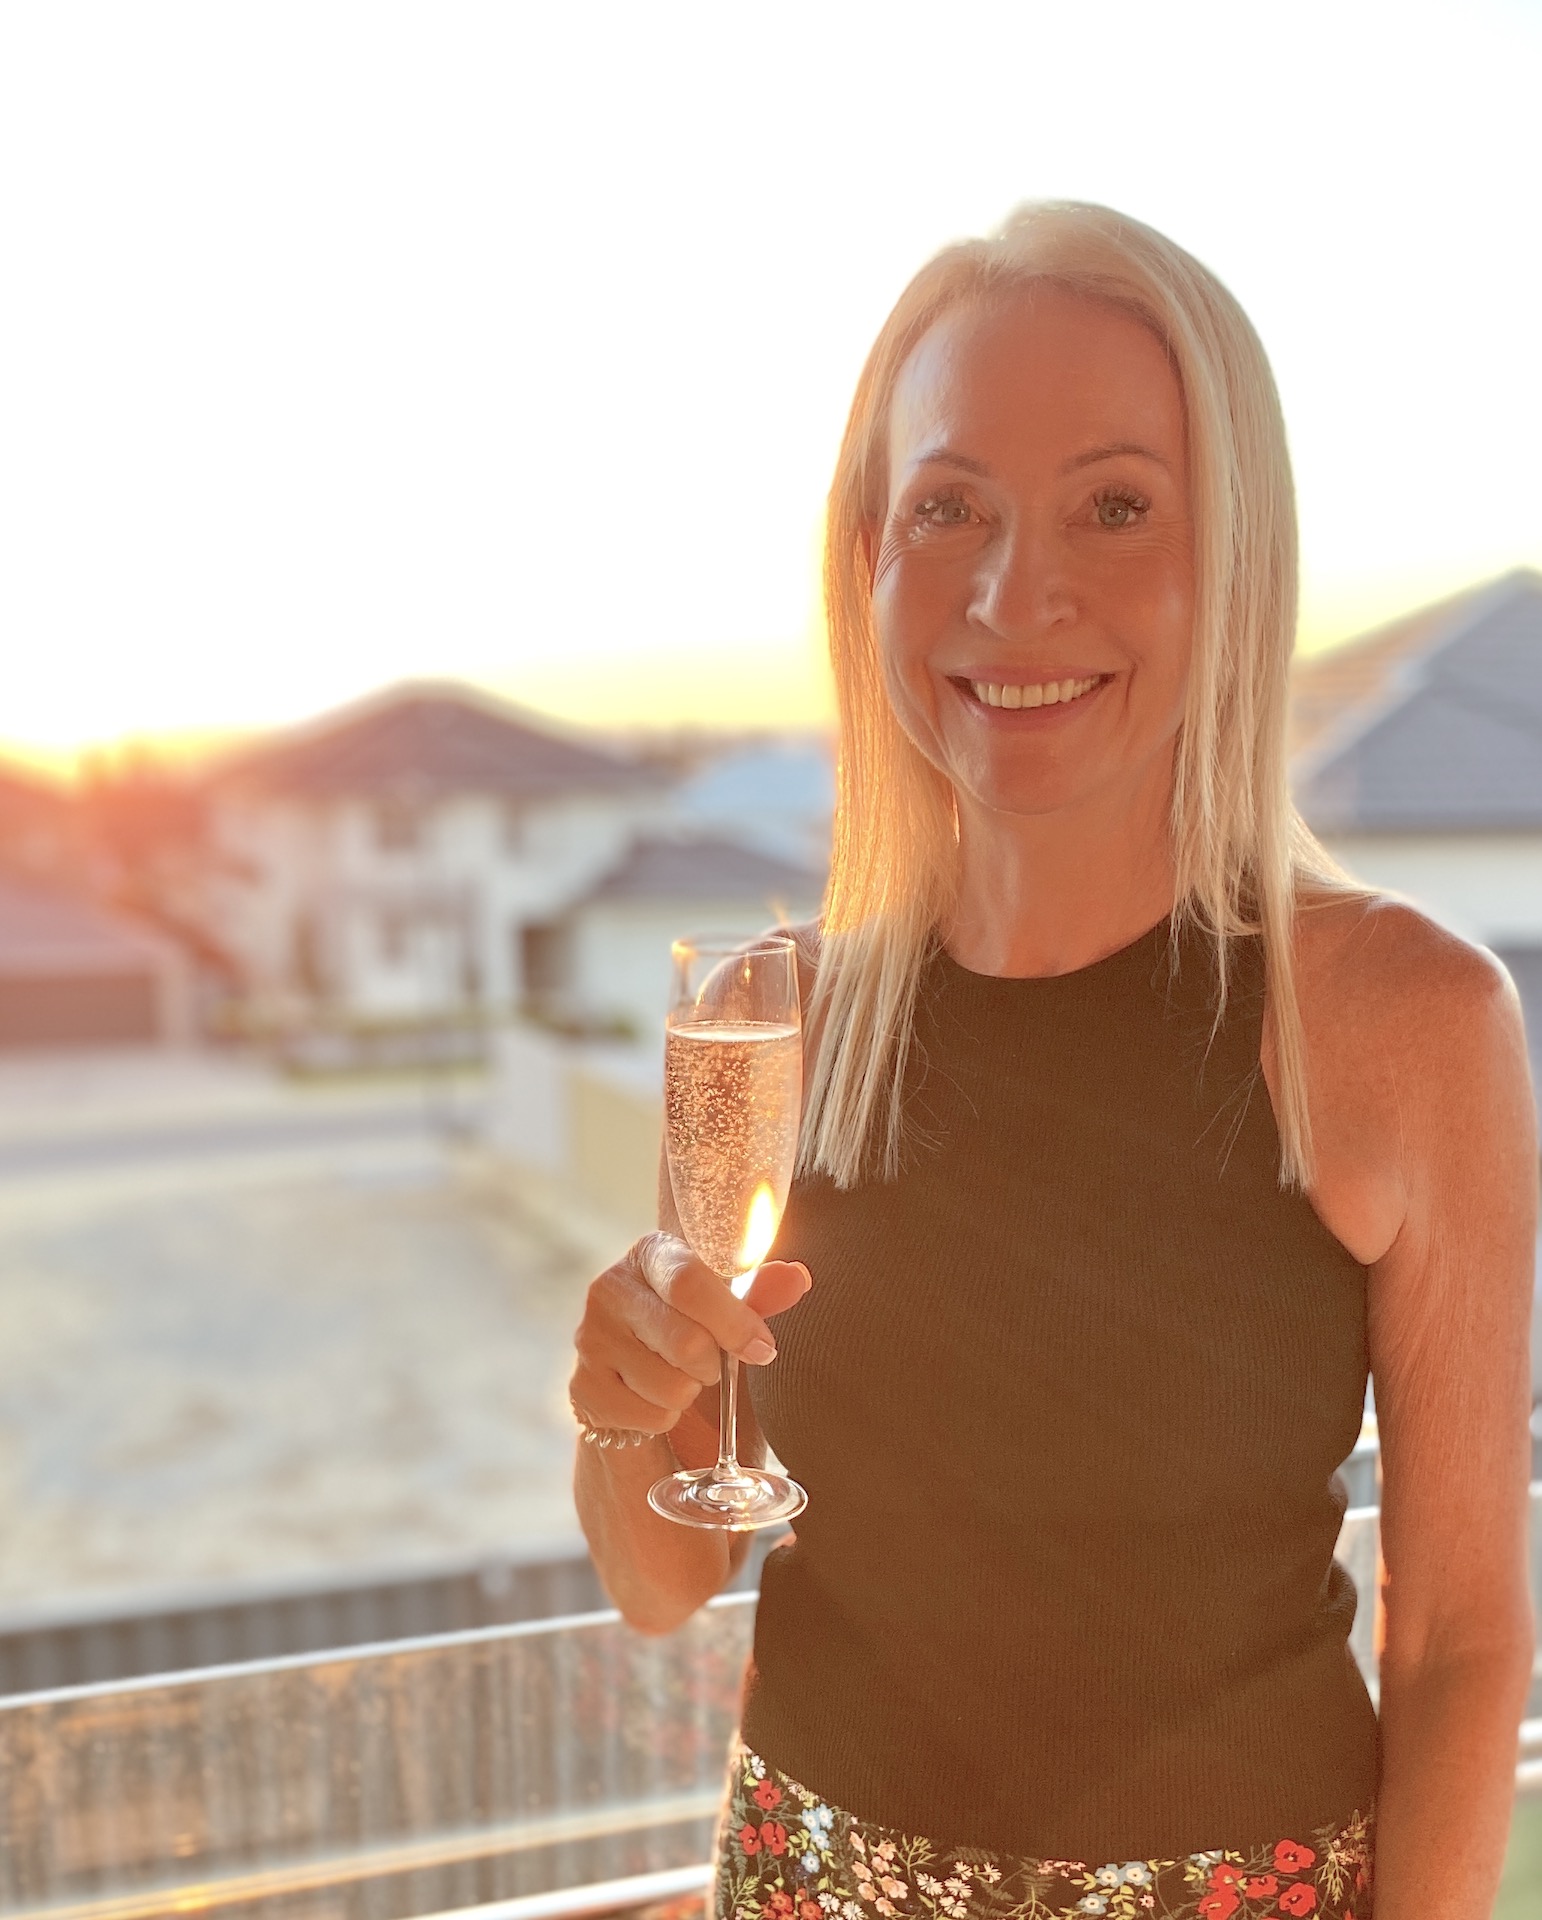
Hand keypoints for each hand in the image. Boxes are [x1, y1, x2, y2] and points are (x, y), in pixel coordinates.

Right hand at [570, 1231, 811, 1436]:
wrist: (639, 1373)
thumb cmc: (695, 1327)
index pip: (690, 1282)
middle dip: (713, 1365)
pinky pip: (649, 1418)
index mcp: (651, 1253)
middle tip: (710, 1363)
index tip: (763, 1349)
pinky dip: (665, 1418)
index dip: (734, 1322)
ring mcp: (589, 1338)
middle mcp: (609, 1287)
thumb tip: (798, 1278)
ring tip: (677, 1376)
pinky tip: (653, 1396)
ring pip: (670, 1387)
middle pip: (685, 1342)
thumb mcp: (728, 1308)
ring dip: (689, 1393)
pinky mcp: (580, 1387)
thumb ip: (762, 1294)